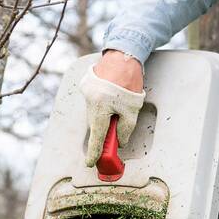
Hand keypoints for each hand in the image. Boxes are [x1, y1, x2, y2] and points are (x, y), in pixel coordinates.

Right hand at [81, 51, 144, 167]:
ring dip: (105, 117)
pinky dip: (101, 107)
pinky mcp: (86, 87)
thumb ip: (125, 130)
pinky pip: (93, 104)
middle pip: (95, 126)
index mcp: (100, 109)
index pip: (97, 137)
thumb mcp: (132, 110)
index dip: (94, 152)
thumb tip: (119, 141)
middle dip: (105, 132)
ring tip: (118, 107)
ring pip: (94, 115)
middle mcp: (90, 103)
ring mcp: (86, 94)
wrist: (123, 55)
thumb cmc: (129, 81)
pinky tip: (111, 99)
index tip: (91, 163)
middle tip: (116, 137)